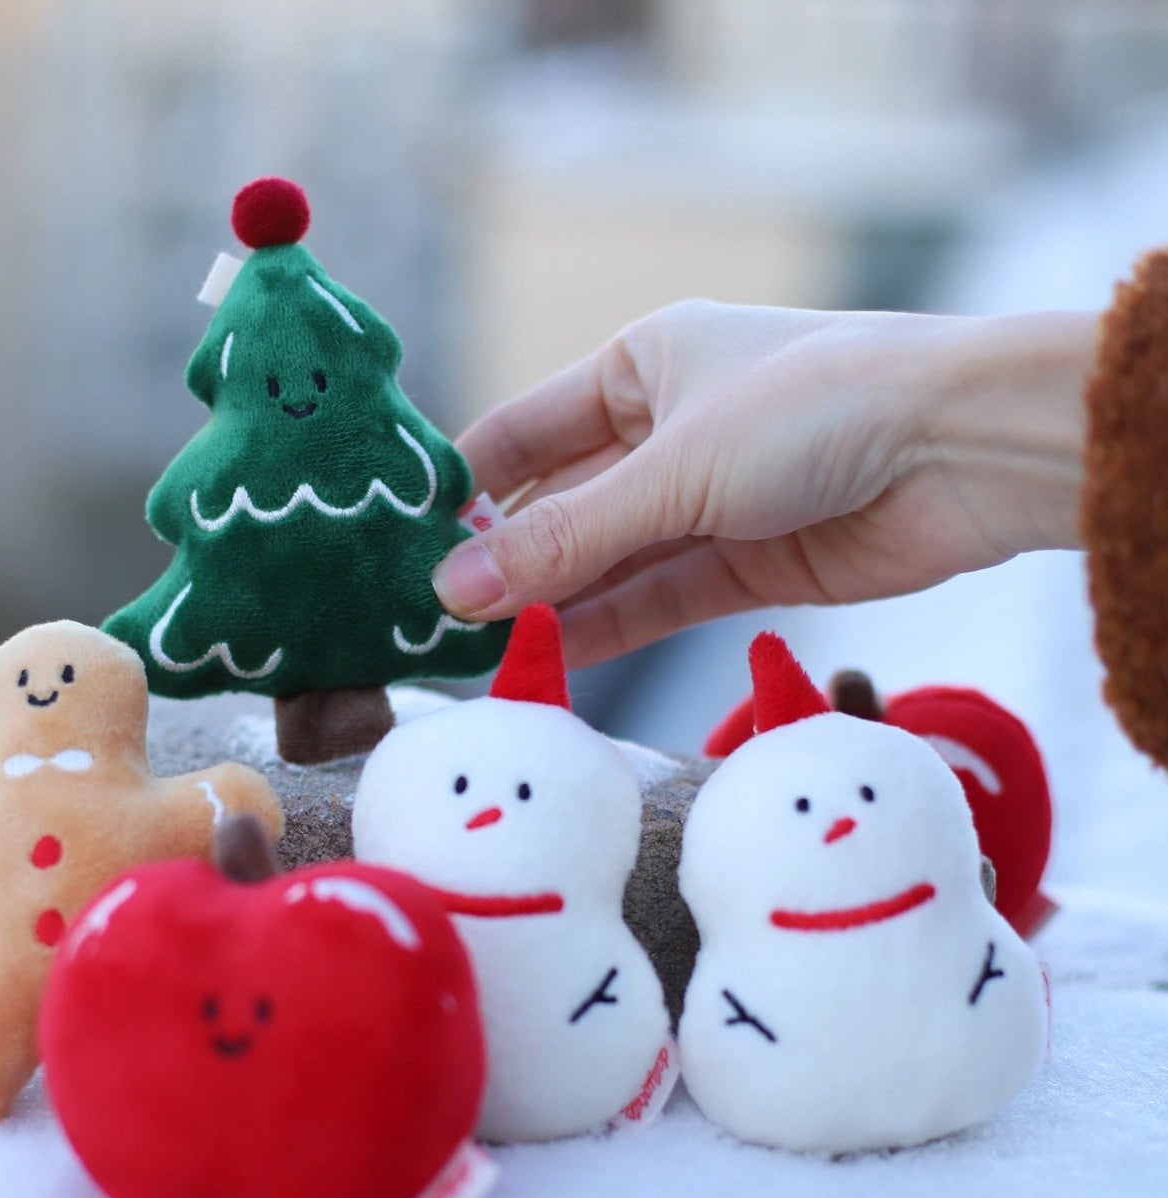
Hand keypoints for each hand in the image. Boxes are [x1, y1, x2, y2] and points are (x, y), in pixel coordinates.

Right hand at [434, 301, 1095, 669]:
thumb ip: (565, 540)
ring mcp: (709, 501)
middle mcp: (668, 429)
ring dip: (551, 603)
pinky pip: (658, 598)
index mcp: (641, 364)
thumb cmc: (817, 409)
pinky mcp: (749, 562)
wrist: (968, 451)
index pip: (522, 432)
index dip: (466, 491)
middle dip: (505, 562)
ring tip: (478, 653)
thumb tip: (450, 591)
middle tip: (432, 622)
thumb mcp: (674, 470)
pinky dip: (609, 628)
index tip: (406, 550)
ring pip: (608, 560)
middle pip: (561, 505)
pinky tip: (550, 657)